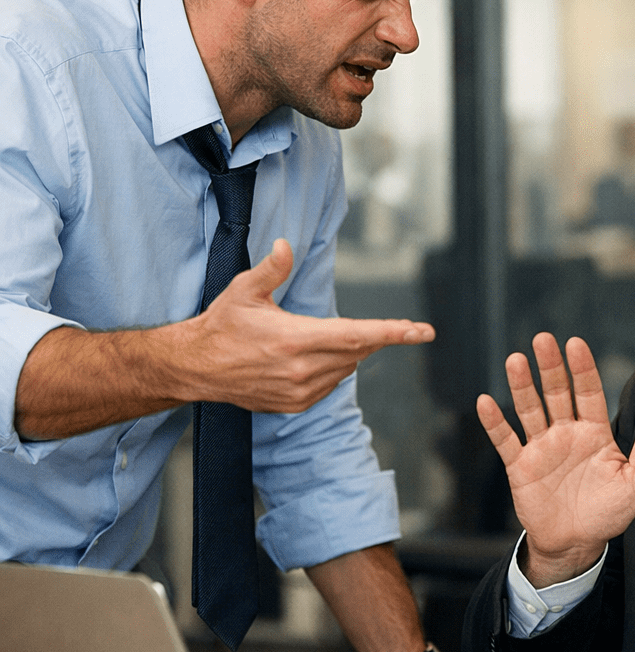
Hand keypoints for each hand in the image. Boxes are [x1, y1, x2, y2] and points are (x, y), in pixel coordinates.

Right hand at [191, 238, 434, 411]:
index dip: (394, 332)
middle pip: (359, 351)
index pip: (357, 335)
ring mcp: (299, 391)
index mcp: (295, 340)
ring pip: (347, 368)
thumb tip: (286, 246)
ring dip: (352, 351)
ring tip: (328, 336)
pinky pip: (332, 384)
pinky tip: (317, 356)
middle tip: (394, 327)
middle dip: (377, 337)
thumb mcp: (244, 291)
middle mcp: (302, 370)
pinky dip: (335, 368)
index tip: (422, 331)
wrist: (196, 368)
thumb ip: (271, 269)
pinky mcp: (295, 404)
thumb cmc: (221, 325)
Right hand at [476, 333, 634, 587]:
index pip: (588, 393)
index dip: (582, 369)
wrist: (576, 544)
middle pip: (557, 393)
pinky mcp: (520, 466)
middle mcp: (566, 433)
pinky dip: (495, 422)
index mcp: (595, 432)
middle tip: (543, 339)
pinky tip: (485, 401)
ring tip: (515, 360)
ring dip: (521, 386)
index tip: (575, 344)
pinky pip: (505, 440)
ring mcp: (542, 447)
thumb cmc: (610, 512)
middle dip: (550, 367)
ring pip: (530, 410)